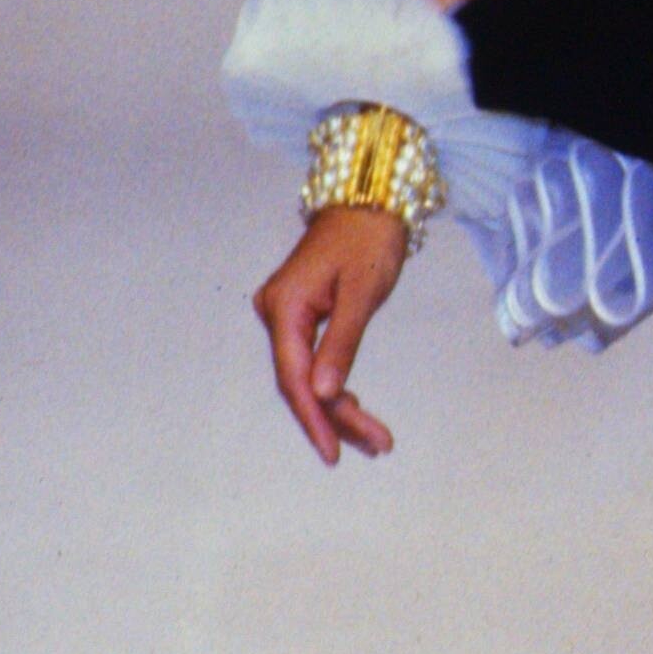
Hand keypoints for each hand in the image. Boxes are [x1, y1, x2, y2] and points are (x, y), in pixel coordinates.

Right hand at [254, 204, 407, 463]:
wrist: (368, 201)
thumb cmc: (369, 239)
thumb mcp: (362, 293)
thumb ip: (341, 344)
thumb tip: (322, 394)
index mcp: (285, 307)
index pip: (294, 378)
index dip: (315, 419)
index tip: (335, 452)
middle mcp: (275, 312)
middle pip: (299, 382)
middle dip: (335, 418)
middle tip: (377, 446)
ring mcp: (284, 313)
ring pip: (305, 374)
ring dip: (337, 407)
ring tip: (374, 439)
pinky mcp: (298, 313)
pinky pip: (310, 359)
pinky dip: (332, 384)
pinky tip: (353, 406)